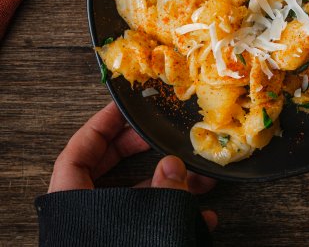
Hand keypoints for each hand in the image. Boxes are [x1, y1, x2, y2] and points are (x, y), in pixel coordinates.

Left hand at [49, 102, 216, 229]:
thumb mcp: (143, 228)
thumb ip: (161, 194)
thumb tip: (174, 164)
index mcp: (73, 207)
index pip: (76, 153)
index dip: (99, 126)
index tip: (123, 108)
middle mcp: (85, 220)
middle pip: (104, 170)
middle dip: (139, 151)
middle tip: (161, 136)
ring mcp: (106, 235)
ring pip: (133, 198)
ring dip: (168, 185)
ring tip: (200, 178)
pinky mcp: (127, 245)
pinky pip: (146, 223)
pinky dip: (172, 215)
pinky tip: (202, 216)